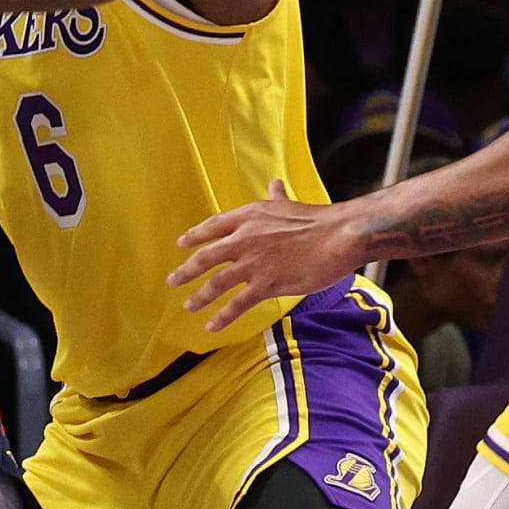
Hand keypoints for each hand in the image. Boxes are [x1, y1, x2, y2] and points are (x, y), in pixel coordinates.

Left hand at [168, 180, 361, 331]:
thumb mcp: (288, 204)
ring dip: (200, 296)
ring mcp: (253, 263)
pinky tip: (212, 325)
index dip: (195, 236)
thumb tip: (275, 183)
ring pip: (216, 283)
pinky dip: (222, 317)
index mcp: (248, 217)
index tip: (181, 244)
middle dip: (186, 270)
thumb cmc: (317, 219)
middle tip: (173, 280)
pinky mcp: (266, 284)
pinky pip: (237, 304)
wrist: (336, 236)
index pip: (213, 227)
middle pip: (206, 257)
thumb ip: (276, 197)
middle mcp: (244, 239)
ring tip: (189, 306)